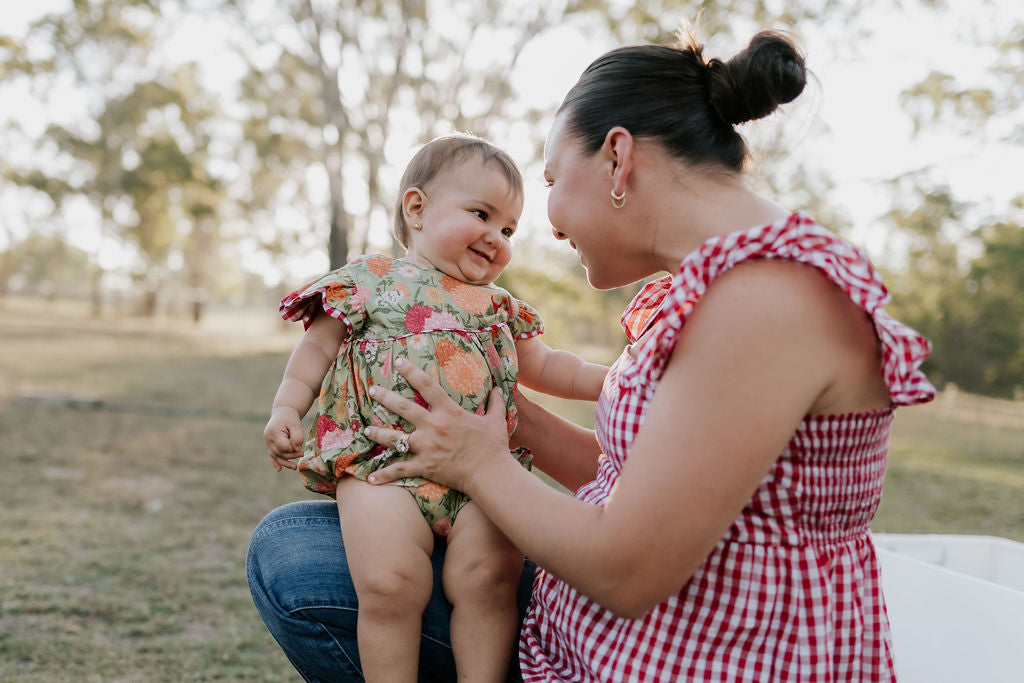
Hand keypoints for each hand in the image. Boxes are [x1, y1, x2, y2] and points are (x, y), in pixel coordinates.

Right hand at [263, 406, 304, 470]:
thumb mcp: (296, 424)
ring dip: (284, 462)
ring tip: (294, 468)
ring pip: (275, 455)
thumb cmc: (290, 417)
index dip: (293, 450)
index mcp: (273, 432)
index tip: (301, 451)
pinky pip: (271, 454)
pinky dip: (275, 462)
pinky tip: (279, 469)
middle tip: (302, 455)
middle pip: (279, 452)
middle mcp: (268, 438)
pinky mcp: (269, 444)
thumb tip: (297, 450)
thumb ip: (297, 436)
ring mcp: (267, 442)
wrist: (283, 412)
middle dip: (291, 456)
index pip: (283, 446)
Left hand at [362, 357, 509, 492]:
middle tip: (372, 390)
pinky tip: (371, 478)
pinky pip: (400, 470)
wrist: (490, 473)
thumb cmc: (494, 446)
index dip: (411, 371)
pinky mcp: (424, 466)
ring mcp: (426, 447)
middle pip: (403, 408)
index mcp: (449, 412)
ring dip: (377, 433)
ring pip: (394, 438)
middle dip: (385, 397)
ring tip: (365, 430)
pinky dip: (385, 475)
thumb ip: (495, 403)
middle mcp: (433, 426)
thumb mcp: (496, 420)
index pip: (426, 385)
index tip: (399, 362)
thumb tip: (498, 389)